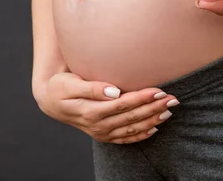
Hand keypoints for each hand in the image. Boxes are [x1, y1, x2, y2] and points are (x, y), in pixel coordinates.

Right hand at [35, 72, 179, 143]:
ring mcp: (101, 132)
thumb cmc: (60, 87)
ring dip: (152, 120)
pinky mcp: (103, 135)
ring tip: (169, 111)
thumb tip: (113, 91)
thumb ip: (92, 88)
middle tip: (172, 98)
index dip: (142, 97)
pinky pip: (125, 138)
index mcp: (91, 111)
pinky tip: (155, 129)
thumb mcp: (70, 84)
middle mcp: (98, 125)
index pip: (123, 104)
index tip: (159, 89)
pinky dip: (141, 135)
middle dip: (153, 107)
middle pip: (132, 117)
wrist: (49, 101)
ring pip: (132, 129)